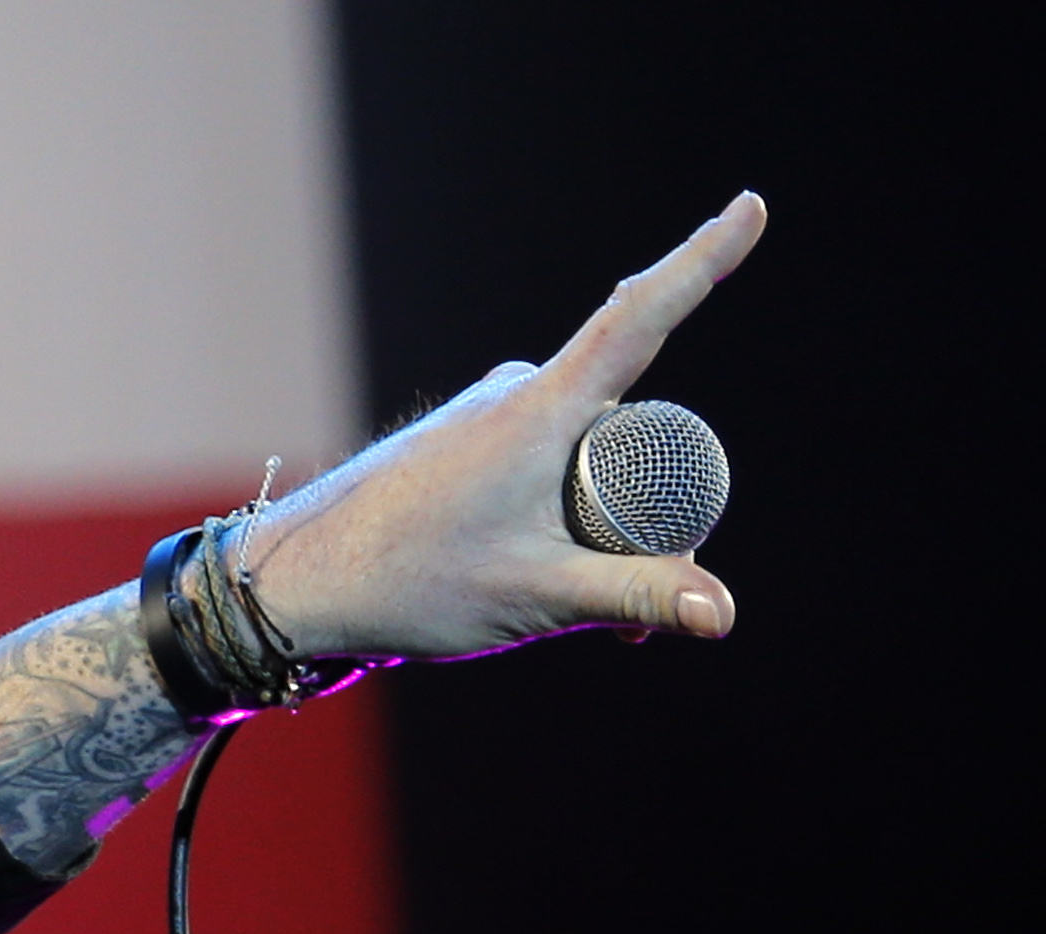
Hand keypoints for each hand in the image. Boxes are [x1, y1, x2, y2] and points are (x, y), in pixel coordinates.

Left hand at [244, 194, 769, 661]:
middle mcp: (516, 394)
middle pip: (626, 425)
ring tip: (548, 594)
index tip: (751, 206)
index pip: (643, 318)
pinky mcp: (464, 441)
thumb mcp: (537, 597)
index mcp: (541, 409)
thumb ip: (636, 598)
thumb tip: (722, 616)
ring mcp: (486, 415)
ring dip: (594, 522)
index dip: (703, 261)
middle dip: (643, 508)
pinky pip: (540, 466)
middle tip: (616, 602)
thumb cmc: (407, 584)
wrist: (294, 588)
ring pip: (582, 456)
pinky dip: (555, 518)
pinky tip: (523, 574)